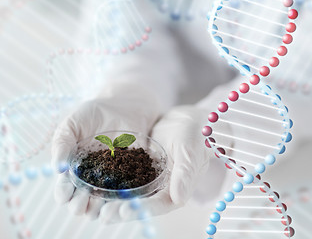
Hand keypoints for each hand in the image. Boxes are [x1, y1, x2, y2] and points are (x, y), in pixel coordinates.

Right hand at [52, 82, 160, 219]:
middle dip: (79, 204)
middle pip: (82, 202)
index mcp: (73, 169)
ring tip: (100, 201)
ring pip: (103, 202)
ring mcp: (112, 180)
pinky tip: (122, 197)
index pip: (65, 188)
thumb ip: (63, 143)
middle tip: (82, 200)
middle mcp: (91, 179)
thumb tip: (57, 169)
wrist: (124, 107)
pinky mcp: (131, 176)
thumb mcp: (73, 123)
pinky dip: (124, 197)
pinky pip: (127, 192)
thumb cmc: (94, 114)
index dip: (63, 193)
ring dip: (100, 206)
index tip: (65, 193)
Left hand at [98, 105, 213, 222]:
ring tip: (94, 204)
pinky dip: (111, 180)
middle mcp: (161, 188)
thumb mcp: (190, 152)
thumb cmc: (195, 135)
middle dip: (121, 209)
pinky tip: (95, 181)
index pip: (159, 205)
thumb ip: (185, 174)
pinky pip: (124, 175)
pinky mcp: (139, 166)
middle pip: (140, 203)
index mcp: (176, 190)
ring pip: (129, 191)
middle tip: (103, 214)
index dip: (141, 210)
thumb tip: (179, 199)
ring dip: (114, 198)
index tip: (124, 212)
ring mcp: (149, 178)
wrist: (188, 120)